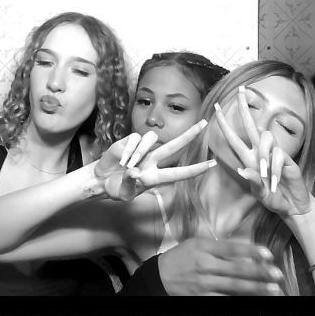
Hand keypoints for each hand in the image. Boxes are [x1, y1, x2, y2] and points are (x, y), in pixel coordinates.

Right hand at [94, 121, 215, 199]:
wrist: (102, 179)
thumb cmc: (117, 188)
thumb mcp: (123, 192)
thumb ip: (130, 182)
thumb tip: (135, 172)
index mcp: (156, 177)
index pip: (180, 172)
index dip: (196, 169)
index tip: (212, 164)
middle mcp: (154, 161)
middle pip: (175, 146)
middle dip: (189, 135)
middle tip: (204, 123)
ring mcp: (144, 150)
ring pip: (152, 139)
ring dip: (139, 151)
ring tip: (127, 164)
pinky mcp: (131, 141)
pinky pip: (135, 139)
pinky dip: (128, 149)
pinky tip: (122, 158)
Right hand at [156, 237, 284, 295]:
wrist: (160, 276)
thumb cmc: (182, 257)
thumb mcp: (197, 244)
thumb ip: (220, 246)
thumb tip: (246, 250)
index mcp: (204, 248)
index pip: (232, 249)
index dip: (252, 251)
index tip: (269, 255)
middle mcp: (205, 265)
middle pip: (237, 269)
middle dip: (260, 273)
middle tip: (278, 275)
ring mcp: (204, 283)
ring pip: (234, 286)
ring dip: (256, 289)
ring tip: (273, 290)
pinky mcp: (202, 297)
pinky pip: (225, 299)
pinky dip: (241, 300)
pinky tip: (255, 300)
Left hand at [215, 88, 314, 217]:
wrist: (292, 205)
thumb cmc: (273, 198)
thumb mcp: (259, 194)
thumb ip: (252, 182)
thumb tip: (242, 170)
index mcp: (249, 159)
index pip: (234, 138)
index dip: (225, 124)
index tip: (217, 108)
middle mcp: (260, 152)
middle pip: (251, 125)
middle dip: (244, 108)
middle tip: (241, 90)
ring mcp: (274, 153)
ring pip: (265, 138)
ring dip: (264, 157)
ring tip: (267, 177)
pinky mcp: (286, 158)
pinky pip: (278, 156)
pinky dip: (276, 170)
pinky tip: (276, 181)